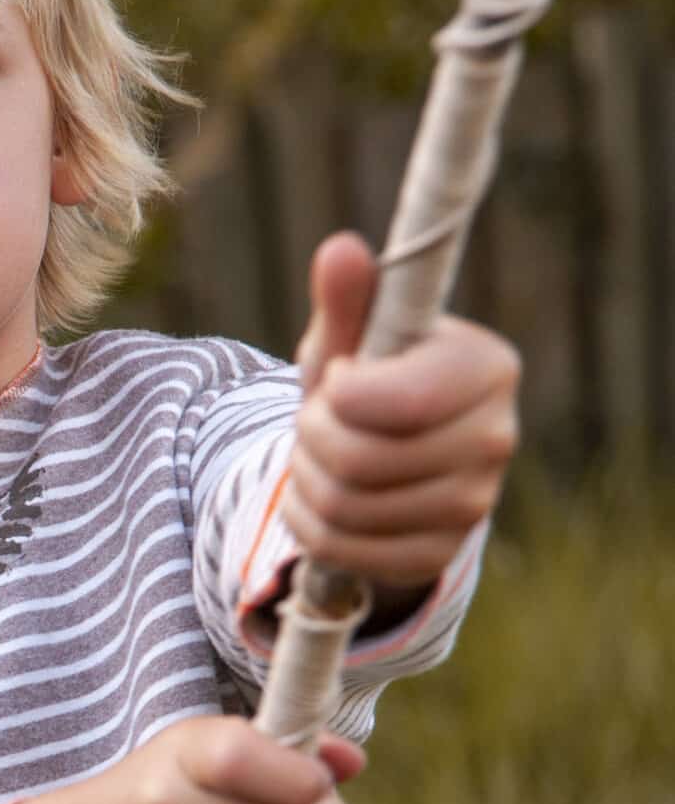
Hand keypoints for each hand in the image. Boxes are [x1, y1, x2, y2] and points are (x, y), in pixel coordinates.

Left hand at [287, 233, 519, 590]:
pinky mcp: (440, 554)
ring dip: (306, 478)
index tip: (341, 377)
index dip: (343, 394)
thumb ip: (346, 298)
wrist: (378, 460)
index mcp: (488, 367)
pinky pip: (343, 549)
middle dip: (313, 436)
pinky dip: (309, 525)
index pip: (404, 401)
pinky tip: (321, 499)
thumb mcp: (350, 338)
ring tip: (318, 454)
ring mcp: (475, 505)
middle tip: (320, 419)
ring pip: (345, 506)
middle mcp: (497, 438)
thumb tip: (341, 249)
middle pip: (363, 459)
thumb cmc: (365, 381)